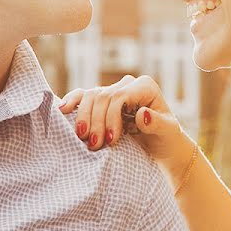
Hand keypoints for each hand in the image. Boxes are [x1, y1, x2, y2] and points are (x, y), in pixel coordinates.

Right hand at [58, 75, 191, 171]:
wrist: (160, 145)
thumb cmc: (166, 137)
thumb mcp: (168, 132)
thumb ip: (157, 123)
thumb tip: (141, 114)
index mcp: (144, 86)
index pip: (120, 96)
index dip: (111, 117)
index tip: (111, 141)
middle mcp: (127, 84)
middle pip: (102, 97)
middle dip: (97, 122)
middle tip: (95, 146)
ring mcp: (112, 91)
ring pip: (90, 96)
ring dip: (83, 118)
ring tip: (82, 139)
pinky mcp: (101, 101)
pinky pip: (83, 96)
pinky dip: (72, 102)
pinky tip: (62, 111)